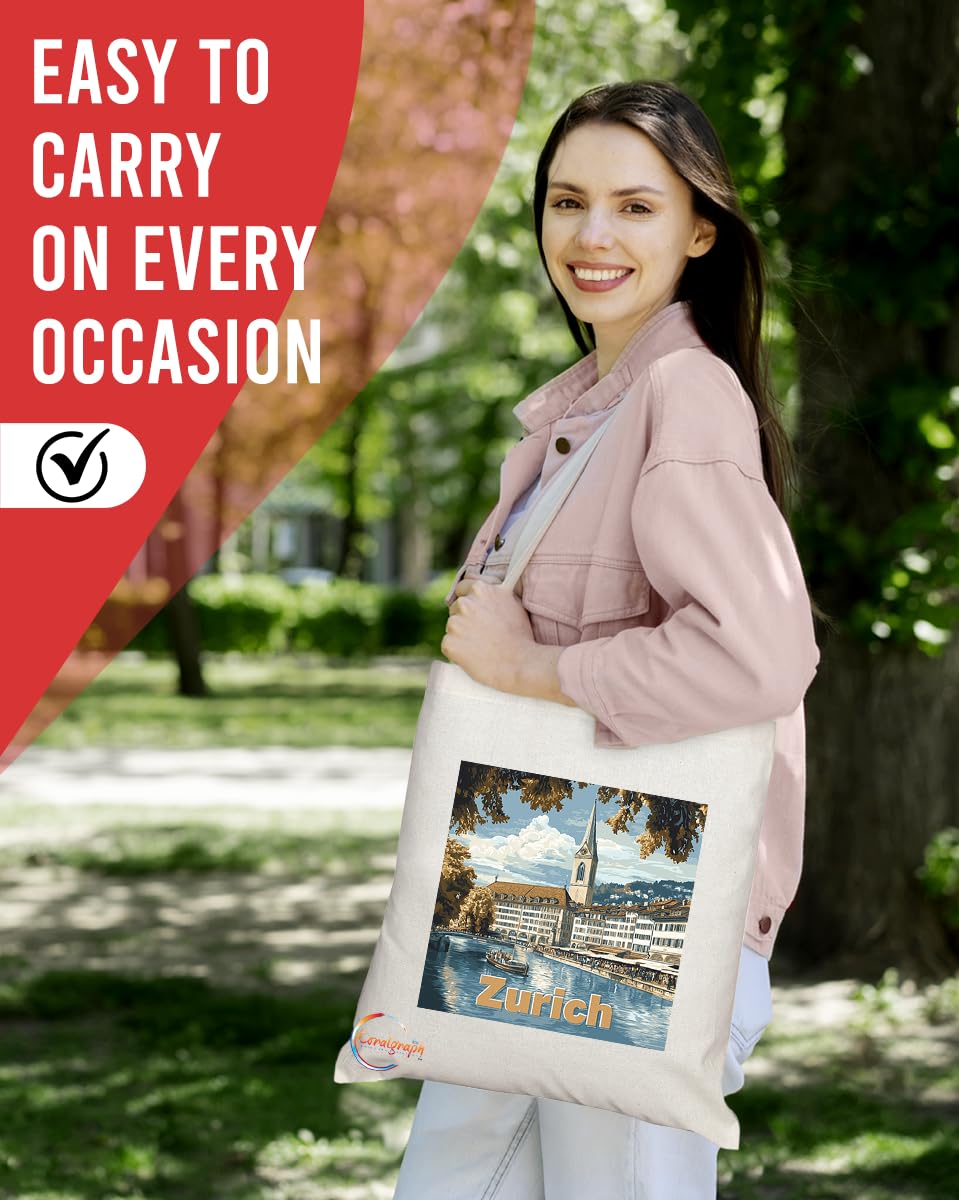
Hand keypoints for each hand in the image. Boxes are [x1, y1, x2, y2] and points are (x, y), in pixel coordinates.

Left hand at [441, 578, 576, 706]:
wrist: (520, 663)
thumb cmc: (521, 635)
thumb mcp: (513, 603)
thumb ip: (496, 592)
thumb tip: (490, 587)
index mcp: (480, 589)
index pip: (462, 588)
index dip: (468, 599)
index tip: (472, 609)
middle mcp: (465, 603)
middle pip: (455, 608)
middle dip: (464, 618)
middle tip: (480, 632)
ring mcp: (454, 623)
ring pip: (452, 627)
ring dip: (461, 635)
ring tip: (480, 646)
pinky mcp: (449, 643)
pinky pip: (448, 645)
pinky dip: (457, 651)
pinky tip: (473, 656)